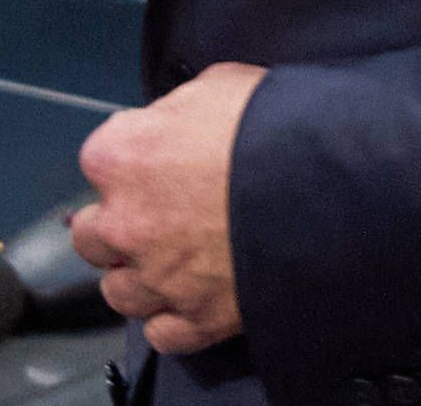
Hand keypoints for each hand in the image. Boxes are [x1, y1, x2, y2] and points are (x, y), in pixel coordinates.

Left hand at [72, 62, 261, 353]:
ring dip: (137, 280)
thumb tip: (175, 122)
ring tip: (167, 267)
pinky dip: (171, 323)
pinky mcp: (199, 319)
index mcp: (118, 156)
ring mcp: (160, 277)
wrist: (328, 191)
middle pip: (92, 236)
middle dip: (116, 227)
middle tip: (153, 219)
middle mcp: (125, 222)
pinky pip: (163, 334)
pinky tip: (188, 304)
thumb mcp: (216, 87)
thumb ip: (177, 111)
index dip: (129, 164)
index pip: (98, 163)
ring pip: (119, 292)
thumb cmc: (272, 128)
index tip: (155, 164)